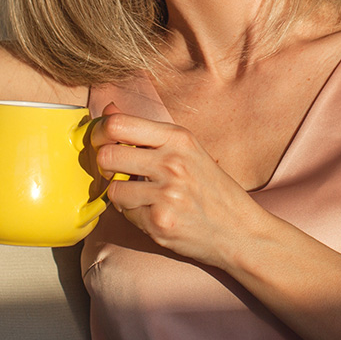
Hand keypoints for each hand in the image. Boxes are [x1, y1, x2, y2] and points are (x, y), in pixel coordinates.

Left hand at [92, 103, 257, 267]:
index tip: (102, 141)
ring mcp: (166, 193)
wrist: (240, 230)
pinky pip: (125, 213)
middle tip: (116, 171)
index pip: (119, 124)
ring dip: (121, 193)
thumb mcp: (186, 149)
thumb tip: (108, 109)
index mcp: (178, 138)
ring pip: (113, 188)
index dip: (100, 132)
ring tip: (142, 195)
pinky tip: (154, 211)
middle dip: (105, 164)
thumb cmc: (212, 188)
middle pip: (107, 155)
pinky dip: (134, 213)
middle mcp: (172, 162)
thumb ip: (146, 131)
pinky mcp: (160, 221)